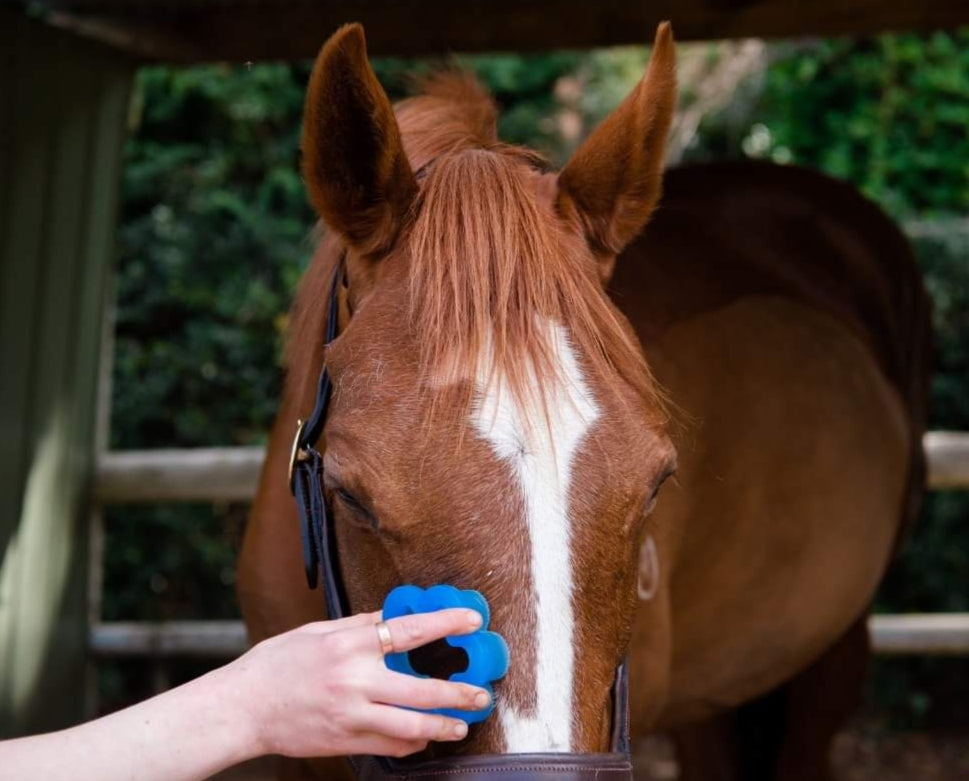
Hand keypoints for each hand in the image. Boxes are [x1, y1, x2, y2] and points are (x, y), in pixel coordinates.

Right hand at [224, 609, 490, 758]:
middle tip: (481, 693)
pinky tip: (424, 737)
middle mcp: (354, 680)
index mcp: (349, 645)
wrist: (242, 707)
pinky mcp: (345, 741)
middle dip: (458, 693)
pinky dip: (411, 742)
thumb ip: (359, 626)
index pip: (409, 630)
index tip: (472, 620)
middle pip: (421, 689)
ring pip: (411, 726)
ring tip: (461, 723)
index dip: (445, 624)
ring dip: (442, 725)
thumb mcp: (317, 632)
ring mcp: (351, 715)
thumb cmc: (276, 664)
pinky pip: (389, 745)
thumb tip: (392, 616)